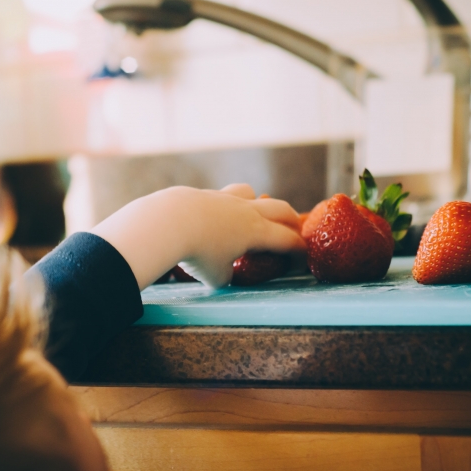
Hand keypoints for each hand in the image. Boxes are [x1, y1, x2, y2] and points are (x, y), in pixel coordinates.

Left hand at [89, 184, 304, 288]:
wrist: (169, 222)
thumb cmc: (197, 253)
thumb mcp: (216, 277)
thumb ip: (226, 275)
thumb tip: (224, 273)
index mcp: (257, 232)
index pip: (287, 240)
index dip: (299, 250)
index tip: (302, 258)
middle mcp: (246, 211)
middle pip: (280, 208)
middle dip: (291, 220)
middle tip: (294, 229)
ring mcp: (224, 199)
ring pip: (250, 193)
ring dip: (258, 202)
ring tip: (253, 214)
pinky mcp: (204, 194)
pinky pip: (222, 196)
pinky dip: (226, 206)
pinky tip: (214, 217)